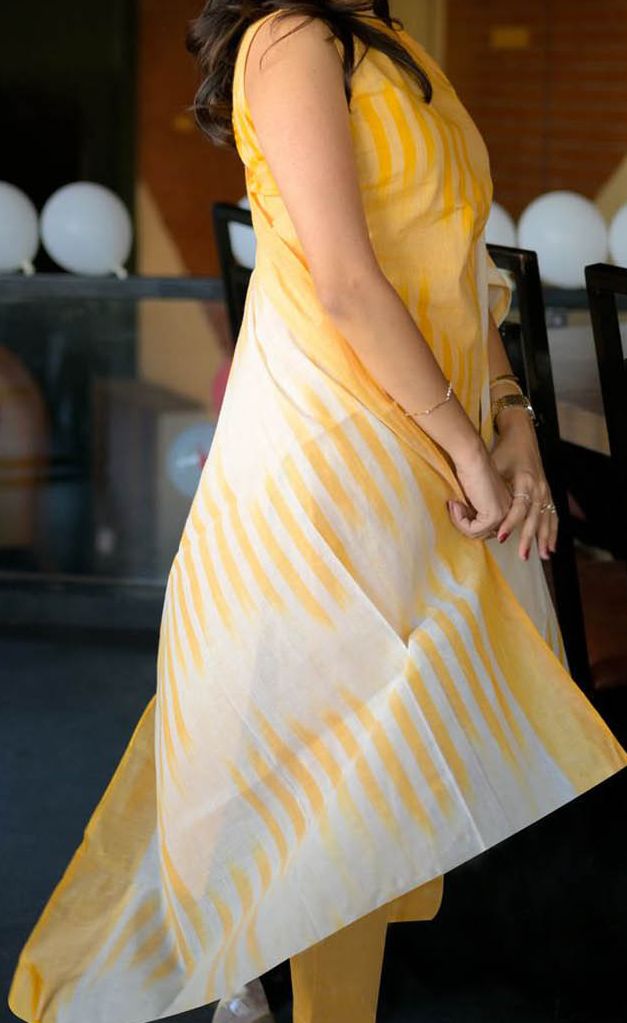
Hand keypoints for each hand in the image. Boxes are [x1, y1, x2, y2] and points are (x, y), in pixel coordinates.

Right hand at [448, 445, 512, 540]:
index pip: (486, 527)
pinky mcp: (493, 516)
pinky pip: (473, 530)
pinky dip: (460, 520)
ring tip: (454, 504)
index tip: (456, 506)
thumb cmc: (469, 470)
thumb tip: (463, 525)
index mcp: (504, 505)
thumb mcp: (472, 496)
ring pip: (477, 533)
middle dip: (464, 524)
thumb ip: (473, 511)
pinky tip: (456, 504)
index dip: (467, 521)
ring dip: (460, 522)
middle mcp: (507, 511)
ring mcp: (502, 514)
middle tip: (453, 506)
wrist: (472, 458)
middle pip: (482, 532)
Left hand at [490, 416, 558, 559]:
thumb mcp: (494, 464)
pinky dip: (551, 531)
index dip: (509, 523)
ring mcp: (545, 491)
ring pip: (546, 519)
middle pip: (534, 518)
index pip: (518, 508)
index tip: (500, 536)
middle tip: (522, 555)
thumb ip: (486, 486)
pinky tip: (550, 547)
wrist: (522, 434)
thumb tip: (467, 508)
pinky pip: (552, 516)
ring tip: (542, 556)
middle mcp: (538, 487)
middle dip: (528, 538)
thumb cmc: (504, 450)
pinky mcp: (547, 493)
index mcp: (525, 480)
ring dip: (543, 539)